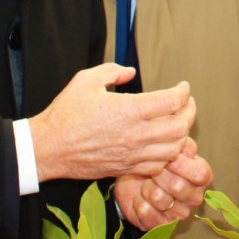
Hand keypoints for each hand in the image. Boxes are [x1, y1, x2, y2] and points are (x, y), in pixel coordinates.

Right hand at [30, 64, 194, 181]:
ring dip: (182, 134)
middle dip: (189, 112)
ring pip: (174, 148)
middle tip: (186, 103)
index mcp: (129, 109)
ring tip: (178, 122)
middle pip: (181, 126)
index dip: (183, 92)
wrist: (49, 148)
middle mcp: (136, 134)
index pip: (172, 101)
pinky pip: (159, 164)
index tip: (182, 87)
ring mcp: (133, 154)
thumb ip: (112, 70)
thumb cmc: (66, 114)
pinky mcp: (127, 168)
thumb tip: (130, 72)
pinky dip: (168, 154)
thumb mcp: (86, 80)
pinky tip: (164, 144)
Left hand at [114, 139, 213, 229]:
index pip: (201, 174)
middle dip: (158, 175)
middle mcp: (195, 196)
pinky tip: (138, 199)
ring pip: (162, 200)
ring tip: (143, 183)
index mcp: (201, 175)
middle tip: (150, 169)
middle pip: (179, 187)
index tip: (167, 158)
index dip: (182, 166)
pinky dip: (140, 205)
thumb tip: (183, 140)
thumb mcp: (167, 145)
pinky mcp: (164, 225)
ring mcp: (180, 213)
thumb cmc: (153, 159)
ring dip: (146, 189)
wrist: (132, 178)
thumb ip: (179, 142)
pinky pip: (152, 218)